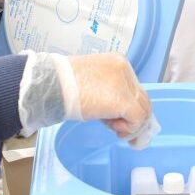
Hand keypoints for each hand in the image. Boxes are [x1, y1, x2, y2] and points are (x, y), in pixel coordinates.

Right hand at [17, 52, 159, 148]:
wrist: (51, 85)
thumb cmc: (63, 85)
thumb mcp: (91, 82)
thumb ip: (108, 91)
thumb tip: (118, 112)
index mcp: (118, 63)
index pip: (134, 88)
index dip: (129, 106)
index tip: (118, 119)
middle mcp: (125, 70)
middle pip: (142, 99)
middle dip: (134, 119)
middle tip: (120, 131)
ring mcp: (125, 84)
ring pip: (144, 110)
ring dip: (131, 126)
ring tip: (115, 130)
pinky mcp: (122, 101)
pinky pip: (137, 120)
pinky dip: (129, 129)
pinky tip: (114, 130)